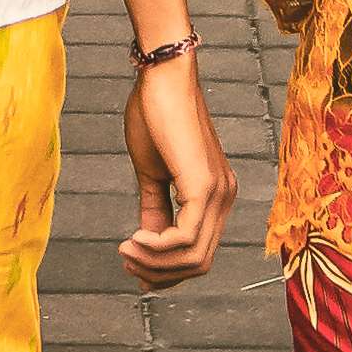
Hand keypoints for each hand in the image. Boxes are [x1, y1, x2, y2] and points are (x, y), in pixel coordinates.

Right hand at [121, 55, 227, 285]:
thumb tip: (146, 245)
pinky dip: (158, 247)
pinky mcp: (205, 186)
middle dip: (159, 272)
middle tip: (126, 261)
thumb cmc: (155, 116)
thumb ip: (154, 211)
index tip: (133, 264)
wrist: (162, 78)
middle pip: (199, 263)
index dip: (166, 270)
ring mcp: (219, 193)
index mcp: (215, 196)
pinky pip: (185, 238)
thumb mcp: (152, 173)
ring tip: (126, 249)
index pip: (199, 253)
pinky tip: (135, 238)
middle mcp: (225, 198)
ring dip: (154, 262)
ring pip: (193, 256)